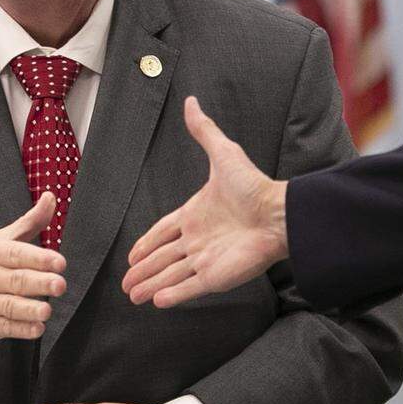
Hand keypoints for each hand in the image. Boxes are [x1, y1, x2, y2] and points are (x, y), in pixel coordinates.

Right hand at [0, 194, 65, 351]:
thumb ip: (30, 221)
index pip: (18, 254)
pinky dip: (21, 330)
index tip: (59, 262)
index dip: (40, 258)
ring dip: (31, 310)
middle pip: (18, 280)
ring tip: (47, 310)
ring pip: (11, 306)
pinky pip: (5, 328)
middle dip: (40, 283)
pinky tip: (37, 328)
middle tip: (60, 285)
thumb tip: (51, 197)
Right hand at [123, 96, 288, 306]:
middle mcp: (198, 240)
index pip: (164, 232)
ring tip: (133, 296)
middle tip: (125, 284)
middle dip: (143, 271)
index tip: (131, 255)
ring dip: (151, 285)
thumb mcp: (223, 154)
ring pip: (171, 276)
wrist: (278, 212)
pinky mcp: (215, 276)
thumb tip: (191, 102)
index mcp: (196, 215)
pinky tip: (156, 302)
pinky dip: (173, 295)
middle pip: (163, 258)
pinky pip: (189, 288)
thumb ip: (204, 132)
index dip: (147, 243)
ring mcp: (206, 260)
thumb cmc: (253, 185)